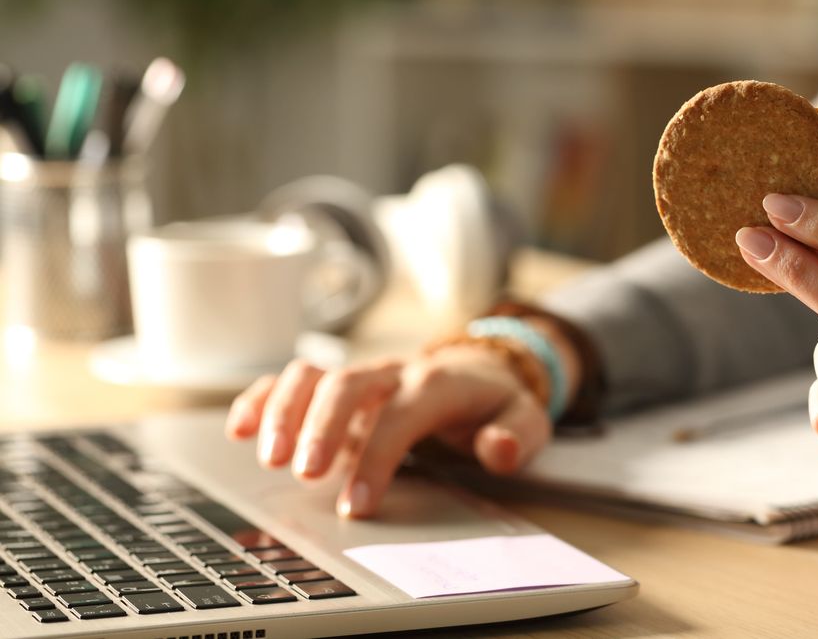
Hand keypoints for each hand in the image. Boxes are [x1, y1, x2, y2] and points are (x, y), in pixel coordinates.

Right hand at [224, 345, 552, 517]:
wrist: (485, 366)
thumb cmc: (496, 402)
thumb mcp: (527, 418)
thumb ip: (517, 435)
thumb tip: (496, 449)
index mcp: (439, 382)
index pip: (402, 414)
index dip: (377, 457)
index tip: (357, 505)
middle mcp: (394, 371)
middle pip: (348, 386)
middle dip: (321, 427)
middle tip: (305, 474)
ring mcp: (363, 373)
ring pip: (314, 374)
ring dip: (284, 410)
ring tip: (268, 457)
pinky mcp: (339, 381)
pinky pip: (294, 378)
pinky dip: (262, 397)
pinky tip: (237, 427)